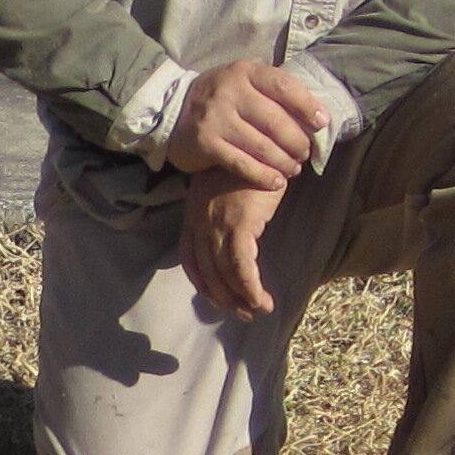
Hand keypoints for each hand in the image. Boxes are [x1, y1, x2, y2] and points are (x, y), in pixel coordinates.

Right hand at [170, 60, 358, 191]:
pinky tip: (275, 182)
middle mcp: (230, 91)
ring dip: (284, 162)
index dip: (307, 106)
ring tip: (292, 169)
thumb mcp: (243, 84)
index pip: (284, 87)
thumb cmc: (221, 100)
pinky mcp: (206, 143)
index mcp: (245, 72)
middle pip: (276, 121)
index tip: (321, 123)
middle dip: (297, 142)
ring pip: (262, 146)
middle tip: (304, 154)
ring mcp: (216, 117)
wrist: (172, 112)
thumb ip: (272, 95)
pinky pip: (242, 164)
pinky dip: (263, 175)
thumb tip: (314, 118)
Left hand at [180, 169, 286, 319]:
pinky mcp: (240, 224)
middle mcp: (200, 221)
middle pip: (206, 272)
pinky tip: (261, 299)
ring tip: (258, 309)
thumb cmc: (251, 166)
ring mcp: (218, 223)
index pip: (189, 258)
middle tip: (244, 312)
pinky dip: (250, 288)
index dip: (203, 283)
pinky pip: (241, 267)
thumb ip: (222, 213)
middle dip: (225, 298)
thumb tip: (234, 236)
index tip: (218, 299)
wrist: (265, 143)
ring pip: (223, 273)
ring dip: (241, 298)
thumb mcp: (226, 190)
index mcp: (193, 214)